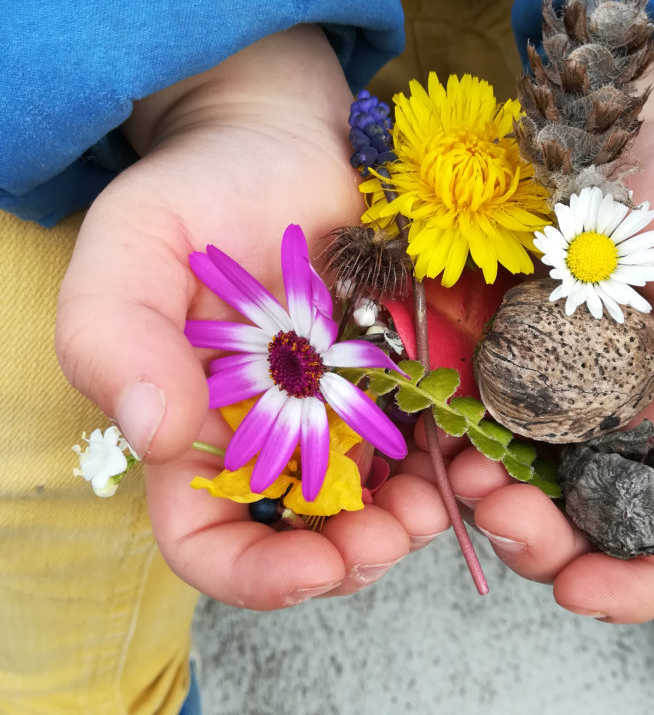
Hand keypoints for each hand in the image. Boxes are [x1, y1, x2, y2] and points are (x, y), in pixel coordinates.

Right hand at [56, 26, 449, 608]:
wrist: (286, 140)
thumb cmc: (199, 188)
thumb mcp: (132, 246)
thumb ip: (115, 335)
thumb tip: (154, 434)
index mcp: (197, 431)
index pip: (207, 541)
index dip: (256, 574)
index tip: (314, 567)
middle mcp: (272, 439)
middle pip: (308, 541)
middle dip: (355, 555)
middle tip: (398, 529)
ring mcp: (342, 415)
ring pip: (379, 509)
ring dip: (415, 521)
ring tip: (447, 493)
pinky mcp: (402, 381)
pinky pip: (434, 447)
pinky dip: (456, 464)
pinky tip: (477, 450)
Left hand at [437, 49, 653, 621]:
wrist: (616, 128)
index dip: (638, 585)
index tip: (585, 591)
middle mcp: (611, 429)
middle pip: (579, 530)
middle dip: (540, 546)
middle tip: (505, 516)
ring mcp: (542, 399)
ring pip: (510, 487)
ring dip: (483, 501)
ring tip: (465, 475)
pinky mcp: (482, 361)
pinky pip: (454, 425)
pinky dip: (443, 445)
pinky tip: (435, 433)